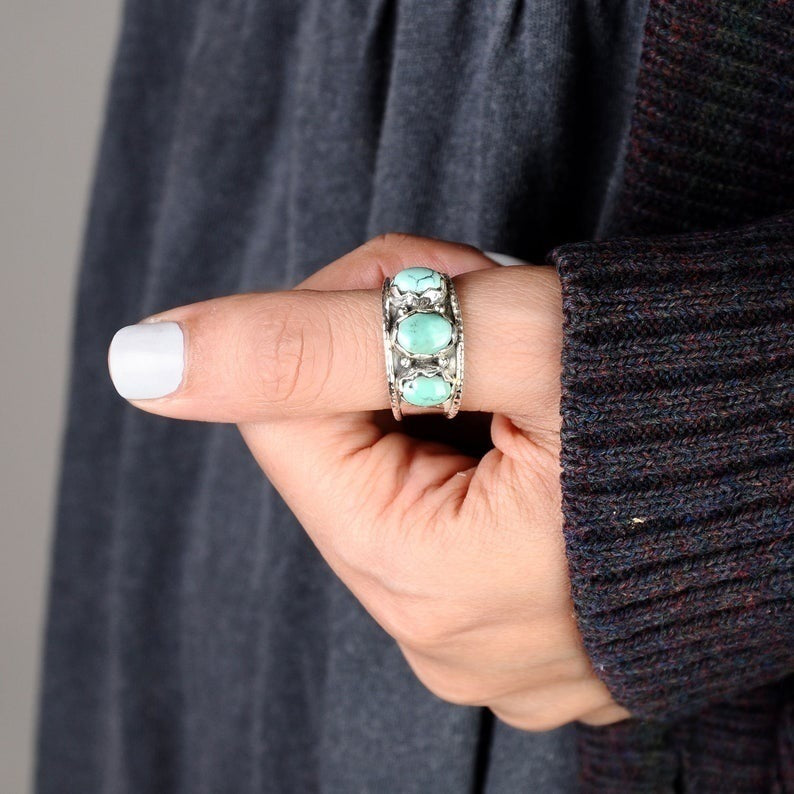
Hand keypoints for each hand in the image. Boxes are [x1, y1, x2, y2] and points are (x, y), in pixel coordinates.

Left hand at [109, 234, 629, 729]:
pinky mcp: (526, 620)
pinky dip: (469, 446)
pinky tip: (540, 427)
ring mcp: (491, 643)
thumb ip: (309, 344)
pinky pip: (444, 514)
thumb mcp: (502, 333)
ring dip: (433, 396)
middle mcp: (450, 641)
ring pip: (390, 478)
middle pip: (339, 453)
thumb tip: (144, 358)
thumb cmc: (700, 390)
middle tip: (494, 312)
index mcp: (431, 584)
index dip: (342, 321)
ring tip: (531, 375)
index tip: (434, 280)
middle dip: (392, 359)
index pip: (288, 418)